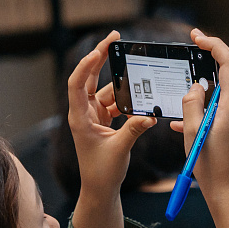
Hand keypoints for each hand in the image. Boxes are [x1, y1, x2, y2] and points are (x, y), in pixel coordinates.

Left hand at [67, 31, 155, 227]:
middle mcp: (84, 113)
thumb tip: (150, 115)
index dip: (86, 64)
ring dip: (122, 83)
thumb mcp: (120, 149)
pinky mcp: (104, 121)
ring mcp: (94, 116)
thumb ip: (134, 129)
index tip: (99, 50)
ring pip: (107, 90)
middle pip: (89, 78)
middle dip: (101, 57)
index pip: (77, 83)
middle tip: (114, 38)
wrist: (100, 189)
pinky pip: (116, 103)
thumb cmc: (102, 172)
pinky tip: (141, 98)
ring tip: (138, 71)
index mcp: (80, 118)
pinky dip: (128, 99)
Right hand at [170, 30, 228, 200]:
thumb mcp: (192, 130)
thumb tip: (196, 85)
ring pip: (228, 87)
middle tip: (192, 48)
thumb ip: (191, 101)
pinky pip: (227, 104)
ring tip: (186, 89)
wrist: (227, 190)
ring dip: (208, 84)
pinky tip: (189, 117)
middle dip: (211, 59)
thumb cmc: (208, 165)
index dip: (213, 44)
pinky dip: (210, 103)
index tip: (197, 36)